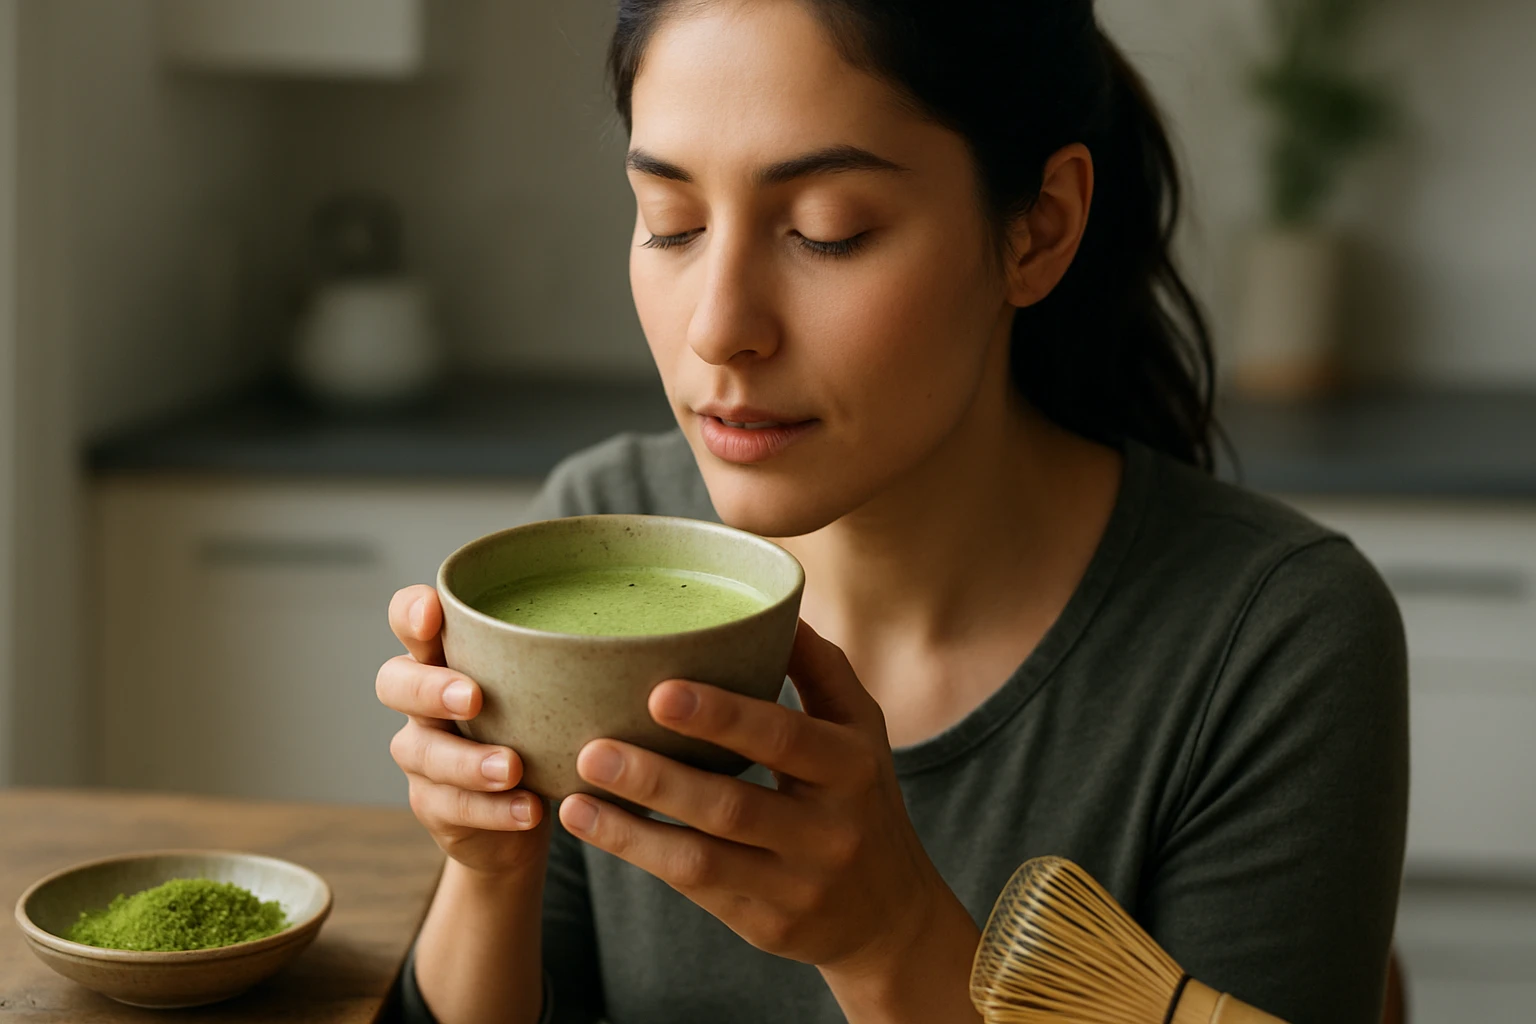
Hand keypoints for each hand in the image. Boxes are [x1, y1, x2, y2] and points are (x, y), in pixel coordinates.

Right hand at [377, 585, 549, 877]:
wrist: (522, 815)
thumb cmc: (544, 730)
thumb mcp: (556, 691)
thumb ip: (577, 661)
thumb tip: (657, 634)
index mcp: (450, 658)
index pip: (409, 620)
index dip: (410, 613)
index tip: (433, 612)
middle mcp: (425, 702)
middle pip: (395, 683)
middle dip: (430, 687)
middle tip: (474, 697)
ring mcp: (423, 755)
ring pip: (421, 750)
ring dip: (467, 760)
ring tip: (511, 768)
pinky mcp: (434, 805)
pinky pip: (452, 806)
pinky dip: (493, 809)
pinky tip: (528, 811)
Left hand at [555, 620, 962, 975]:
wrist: (891, 917)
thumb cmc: (862, 798)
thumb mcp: (862, 731)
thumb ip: (821, 669)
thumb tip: (776, 606)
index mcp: (851, 767)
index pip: (783, 737)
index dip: (722, 716)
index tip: (658, 692)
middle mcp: (829, 830)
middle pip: (732, 804)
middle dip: (657, 778)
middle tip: (592, 748)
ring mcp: (796, 885)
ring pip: (702, 858)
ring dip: (631, 828)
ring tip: (573, 798)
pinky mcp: (765, 924)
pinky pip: (695, 888)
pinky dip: (641, 855)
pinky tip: (596, 827)